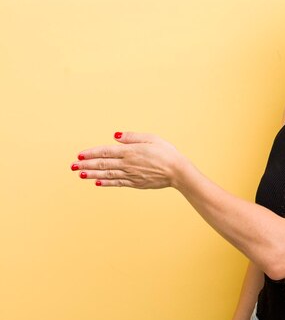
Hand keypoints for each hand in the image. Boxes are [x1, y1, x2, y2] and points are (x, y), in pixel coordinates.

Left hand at [71, 132, 185, 188]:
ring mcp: (130, 175)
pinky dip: (106, 183)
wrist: (178, 171)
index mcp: (130, 151)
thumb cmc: (167, 152)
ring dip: (91, 174)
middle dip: (86, 164)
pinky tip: (97, 183)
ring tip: (79, 174)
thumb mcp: (152, 138)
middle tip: (72, 166)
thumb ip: (133, 137)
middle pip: (102, 164)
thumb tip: (115, 136)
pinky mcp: (135, 183)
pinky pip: (117, 183)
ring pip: (107, 175)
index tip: (79, 154)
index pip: (105, 152)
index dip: (91, 153)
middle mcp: (127, 164)